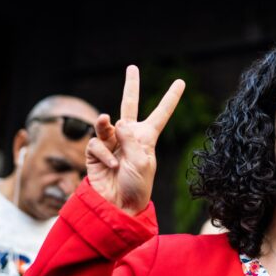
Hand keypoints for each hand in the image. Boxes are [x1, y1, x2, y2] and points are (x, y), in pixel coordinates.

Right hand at [86, 65, 184, 214]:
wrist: (119, 207)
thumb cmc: (137, 188)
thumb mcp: (142, 163)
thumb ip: (131, 140)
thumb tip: (116, 121)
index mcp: (147, 138)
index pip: (160, 114)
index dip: (170, 98)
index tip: (180, 82)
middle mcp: (129, 137)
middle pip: (129, 106)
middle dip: (131, 87)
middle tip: (133, 68)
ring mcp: (111, 144)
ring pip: (105, 122)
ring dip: (105, 124)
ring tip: (106, 122)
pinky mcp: (95, 154)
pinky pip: (97, 144)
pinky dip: (103, 153)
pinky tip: (111, 164)